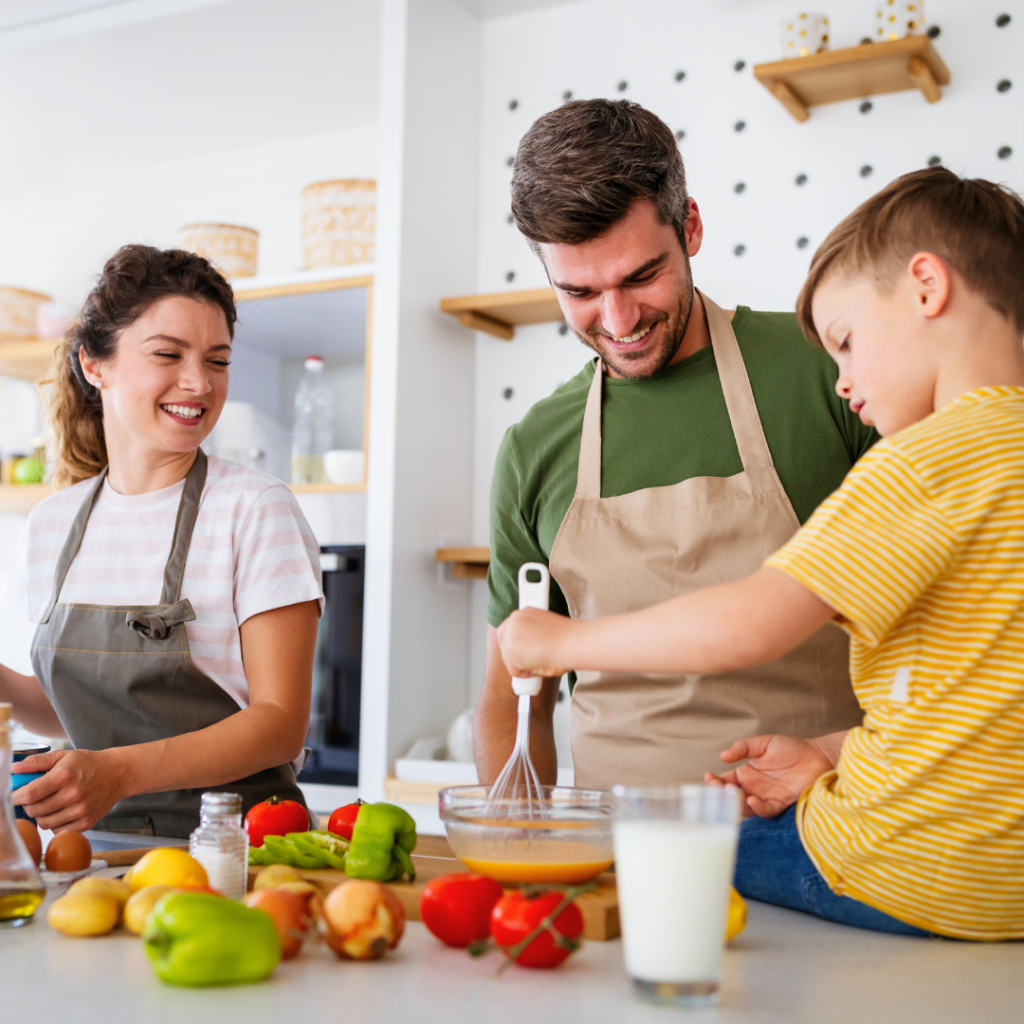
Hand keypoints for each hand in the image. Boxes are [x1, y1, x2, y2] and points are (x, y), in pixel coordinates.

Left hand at [11, 748, 129, 831]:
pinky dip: (56, 822)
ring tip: (50, 803)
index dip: (16, 797)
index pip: (30, 793)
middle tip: (35, 797)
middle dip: (29, 805)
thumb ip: (37, 762)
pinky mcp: (86, 822)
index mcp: (64, 776)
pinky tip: (62, 811)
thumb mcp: (64, 756)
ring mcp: (81, 810)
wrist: (118, 773)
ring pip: (44, 823)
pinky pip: (58, 830)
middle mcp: (73, 795)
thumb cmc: (89, 764)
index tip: (14, 795)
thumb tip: (14, 769)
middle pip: (35, 810)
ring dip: (41, 815)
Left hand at [496, 608, 572, 678]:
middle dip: (516, 656)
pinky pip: (515, 672)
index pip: (510, 631)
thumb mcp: (544, 627)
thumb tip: (528, 647)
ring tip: (543, 660)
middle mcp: (513, 621)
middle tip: (534, 660)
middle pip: (504, 644)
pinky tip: (541, 665)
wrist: (574, 643)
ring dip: (525, 665)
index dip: (519, 645)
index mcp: (522, 613)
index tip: (527, 651)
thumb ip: (531, 633)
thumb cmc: (568, 638)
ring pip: (510, 660)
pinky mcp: (510, 652)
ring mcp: (510, 636)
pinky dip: (528, 674)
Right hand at [704, 734, 834, 817]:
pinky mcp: (781, 804)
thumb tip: (723, 756)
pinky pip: (766, 810)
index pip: (725, 781)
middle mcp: (754, 788)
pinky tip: (752, 800)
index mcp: (746, 774)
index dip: (715, 782)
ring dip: (738, 803)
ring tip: (735, 794)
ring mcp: (766, 797)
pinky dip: (758, 808)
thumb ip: (743, 748)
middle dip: (722, 795)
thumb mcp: (764, 743)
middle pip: (732, 797)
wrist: (818, 756)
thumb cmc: (792, 748)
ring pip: (746, 807)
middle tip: (717, 789)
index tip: (709, 778)